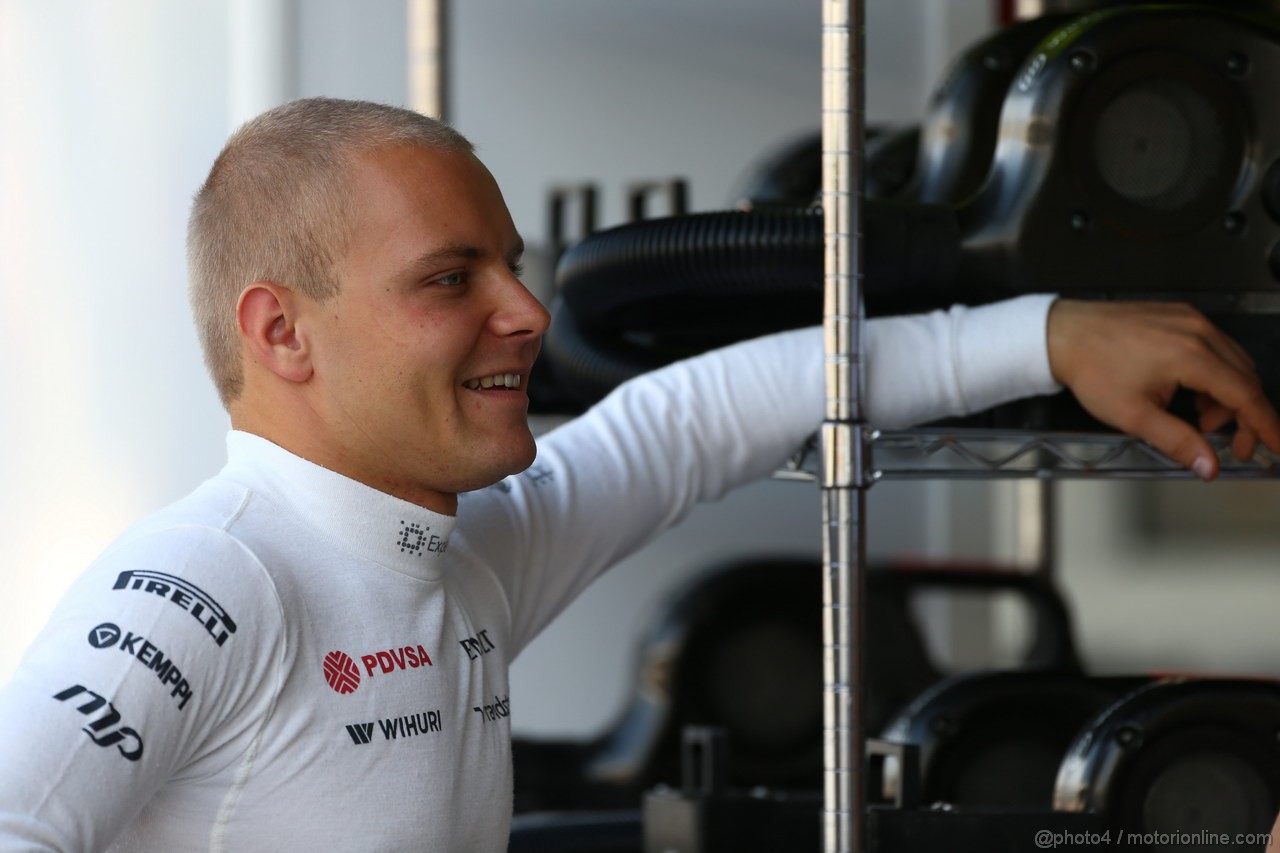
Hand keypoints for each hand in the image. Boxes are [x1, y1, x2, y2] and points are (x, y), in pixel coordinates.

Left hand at [1046, 299, 1279, 479]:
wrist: (1062, 334)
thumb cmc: (1092, 370)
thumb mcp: (1134, 416)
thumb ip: (1178, 442)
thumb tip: (1210, 466)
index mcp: (1192, 356)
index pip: (1246, 395)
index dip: (1267, 425)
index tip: (1278, 447)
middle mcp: (1199, 331)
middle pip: (1246, 378)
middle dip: (1245, 416)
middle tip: (1232, 445)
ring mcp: (1191, 320)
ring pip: (1233, 362)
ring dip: (1227, 396)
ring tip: (1201, 420)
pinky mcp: (1180, 315)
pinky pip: (1215, 346)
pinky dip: (1214, 374)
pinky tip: (1191, 394)